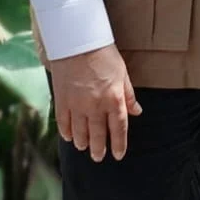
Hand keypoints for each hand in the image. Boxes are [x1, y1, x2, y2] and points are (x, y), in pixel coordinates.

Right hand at [48, 43, 141, 161]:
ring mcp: (77, 105)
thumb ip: (128, 95)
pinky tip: (69, 137)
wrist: (78, 42)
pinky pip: (64, 123)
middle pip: (98, 134)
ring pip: (80, 132)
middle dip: (99, 148)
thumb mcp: (122, 74)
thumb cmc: (104, 55)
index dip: (119, 144)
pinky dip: (67, 132)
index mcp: (114, 99)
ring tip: (84, 148)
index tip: (118, 155)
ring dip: (83, 142)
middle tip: (98, 157)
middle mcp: (96, 106)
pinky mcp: (62, 101)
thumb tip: (136, 111)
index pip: (118, 128)